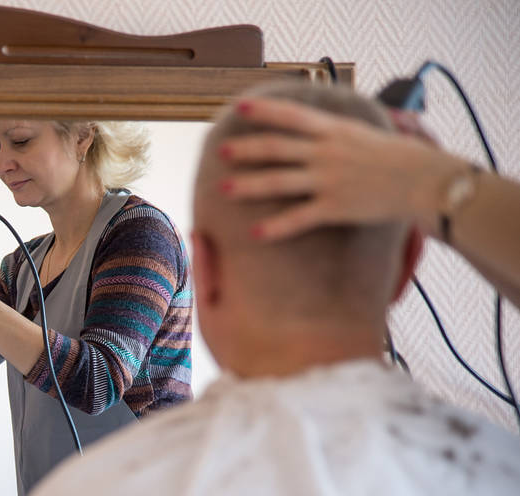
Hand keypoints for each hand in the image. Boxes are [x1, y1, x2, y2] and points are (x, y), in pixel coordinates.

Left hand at [217, 97, 458, 238]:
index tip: (239, 107)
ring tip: (222, 189)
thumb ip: (340, 132)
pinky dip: (275, 227)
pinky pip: (298, 218)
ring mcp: (329, 180)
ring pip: (278, 182)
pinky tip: (254, 234)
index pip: (292, 116)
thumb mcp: (369, 133)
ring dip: (248, 185)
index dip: (264, 110)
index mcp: (335, 130)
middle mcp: (327, 152)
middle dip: (246, 149)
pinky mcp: (336, 207)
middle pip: (276, 148)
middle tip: (221, 151)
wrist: (428, 181)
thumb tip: (323, 126)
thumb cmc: (401, 158)